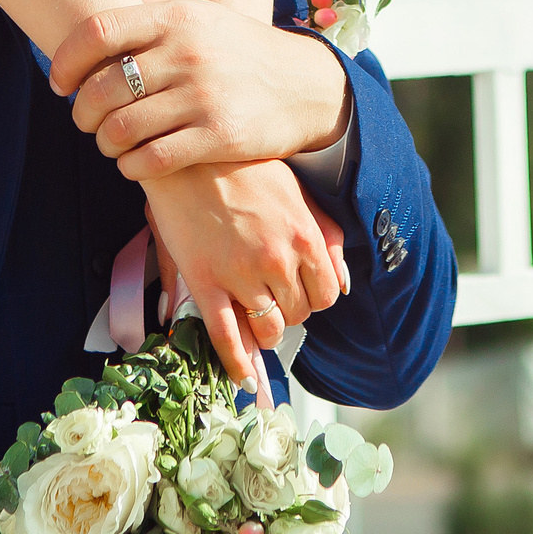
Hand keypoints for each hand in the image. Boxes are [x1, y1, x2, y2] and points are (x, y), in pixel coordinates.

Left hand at [52, 0, 349, 179]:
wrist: (303, 86)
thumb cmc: (234, 47)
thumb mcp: (194, 11)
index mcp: (176, 18)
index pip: (98, 31)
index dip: (65, 59)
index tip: (60, 81)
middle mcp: (188, 53)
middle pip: (101, 89)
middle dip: (82, 113)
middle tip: (87, 120)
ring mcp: (204, 95)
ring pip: (120, 130)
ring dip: (105, 143)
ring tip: (111, 141)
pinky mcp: (220, 135)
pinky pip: (152, 160)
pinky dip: (132, 166)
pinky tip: (135, 160)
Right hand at [142, 161, 349, 392]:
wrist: (189, 154)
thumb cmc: (244, 168)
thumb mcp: (296, 193)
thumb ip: (326, 237)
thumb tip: (343, 283)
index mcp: (304, 237)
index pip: (325, 295)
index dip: (314, 299)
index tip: (302, 293)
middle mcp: (277, 261)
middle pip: (298, 314)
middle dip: (290, 312)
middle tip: (275, 299)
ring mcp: (240, 275)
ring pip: (268, 330)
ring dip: (267, 332)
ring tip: (257, 318)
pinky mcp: (205, 283)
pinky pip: (226, 337)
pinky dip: (237, 364)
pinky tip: (244, 380)